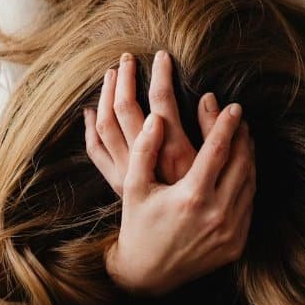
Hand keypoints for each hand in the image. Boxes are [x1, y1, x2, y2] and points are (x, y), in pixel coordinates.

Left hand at [83, 50, 221, 193]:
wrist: (172, 248)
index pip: (162, 101)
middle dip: (126, 77)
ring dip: (107, 94)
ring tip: (112, 73)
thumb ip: (212, 132)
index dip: (161, 74)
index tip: (162, 55)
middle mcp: (145, 160)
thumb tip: (209, 96)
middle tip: (128, 57)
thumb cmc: (201, 204)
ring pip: (106, 124)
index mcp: (173, 152)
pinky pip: (95, 148)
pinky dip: (91, 126)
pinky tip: (91, 109)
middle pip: (127, 107)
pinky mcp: (115, 181)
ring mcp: (125, 170)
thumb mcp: (213, 168)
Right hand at [103, 102, 255, 295]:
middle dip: (242, 137)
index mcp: (192, 196)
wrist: (147, 273)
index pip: (218, 150)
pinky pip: (248, 205)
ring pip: (249, 183)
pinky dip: (248, 182)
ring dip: (248, 158)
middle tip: (240, 119)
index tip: (233, 106)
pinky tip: (241, 169)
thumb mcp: (135, 186)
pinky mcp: (236, 244)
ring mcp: (230, 231)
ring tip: (243, 138)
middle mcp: (216, 214)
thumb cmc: (138, 224)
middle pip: (240, 163)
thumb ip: (144, 149)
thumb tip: (157, 117)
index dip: (226, 125)